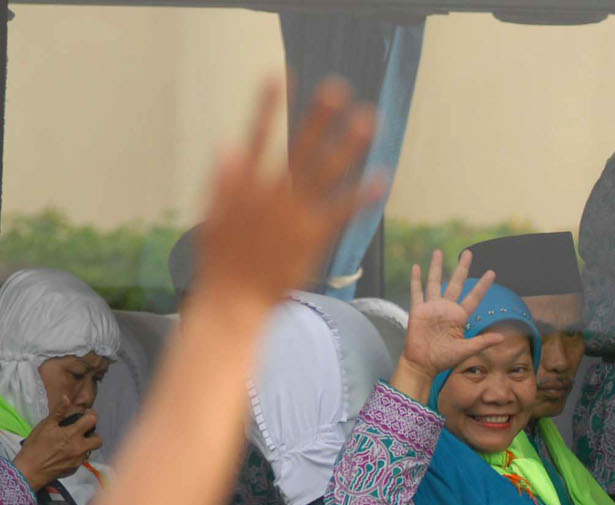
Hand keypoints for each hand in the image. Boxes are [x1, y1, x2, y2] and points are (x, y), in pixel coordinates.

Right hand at [12, 397, 101, 489]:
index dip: (91, 415)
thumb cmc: (35, 446)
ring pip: (91, 450)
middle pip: (99, 439)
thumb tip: (66, 397)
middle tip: (82, 432)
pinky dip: (78, 454)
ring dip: (86, 445)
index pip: (92, 420)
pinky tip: (65, 453)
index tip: (86, 415)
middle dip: (93, 433)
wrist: (30, 470)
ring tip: (73, 442)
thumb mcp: (45, 426)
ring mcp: (79, 459)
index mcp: (72, 434)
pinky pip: (82, 459)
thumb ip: (58, 412)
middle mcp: (80, 447)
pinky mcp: (75, 468)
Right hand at [189, 78, 384, 316]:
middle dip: (317, 117)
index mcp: (243, 185)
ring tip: (368, 119)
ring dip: (348, 144)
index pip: (256, 136)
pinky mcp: (312, 238)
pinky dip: (362, 195)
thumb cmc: (221, 262)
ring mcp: (293, 215)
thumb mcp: (214, 216)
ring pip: (325, 172)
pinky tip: (382, 178)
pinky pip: (342, 211)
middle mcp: (271, 194)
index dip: (268, 107)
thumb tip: (229, 144)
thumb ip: (223, 180)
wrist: (232, 301)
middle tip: (337, 87)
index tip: (280, 76)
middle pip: (298, 147)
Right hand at [391, 250, 502, 402]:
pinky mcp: (418, 310)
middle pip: (456, 283)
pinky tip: (417, 267)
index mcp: (460, 316)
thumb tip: (502, 338)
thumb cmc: (444, 358)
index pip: (474, 297)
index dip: (483, 285)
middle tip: (468, 253)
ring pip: (434, 282)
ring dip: (436, 267)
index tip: (492, 272)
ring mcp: (432, 308)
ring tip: (439, 252)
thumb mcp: (466, 350)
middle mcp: (447, 308)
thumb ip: (482, 341)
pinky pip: (417, 292)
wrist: (423, 364)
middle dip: (462, 268)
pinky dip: (416, 280)